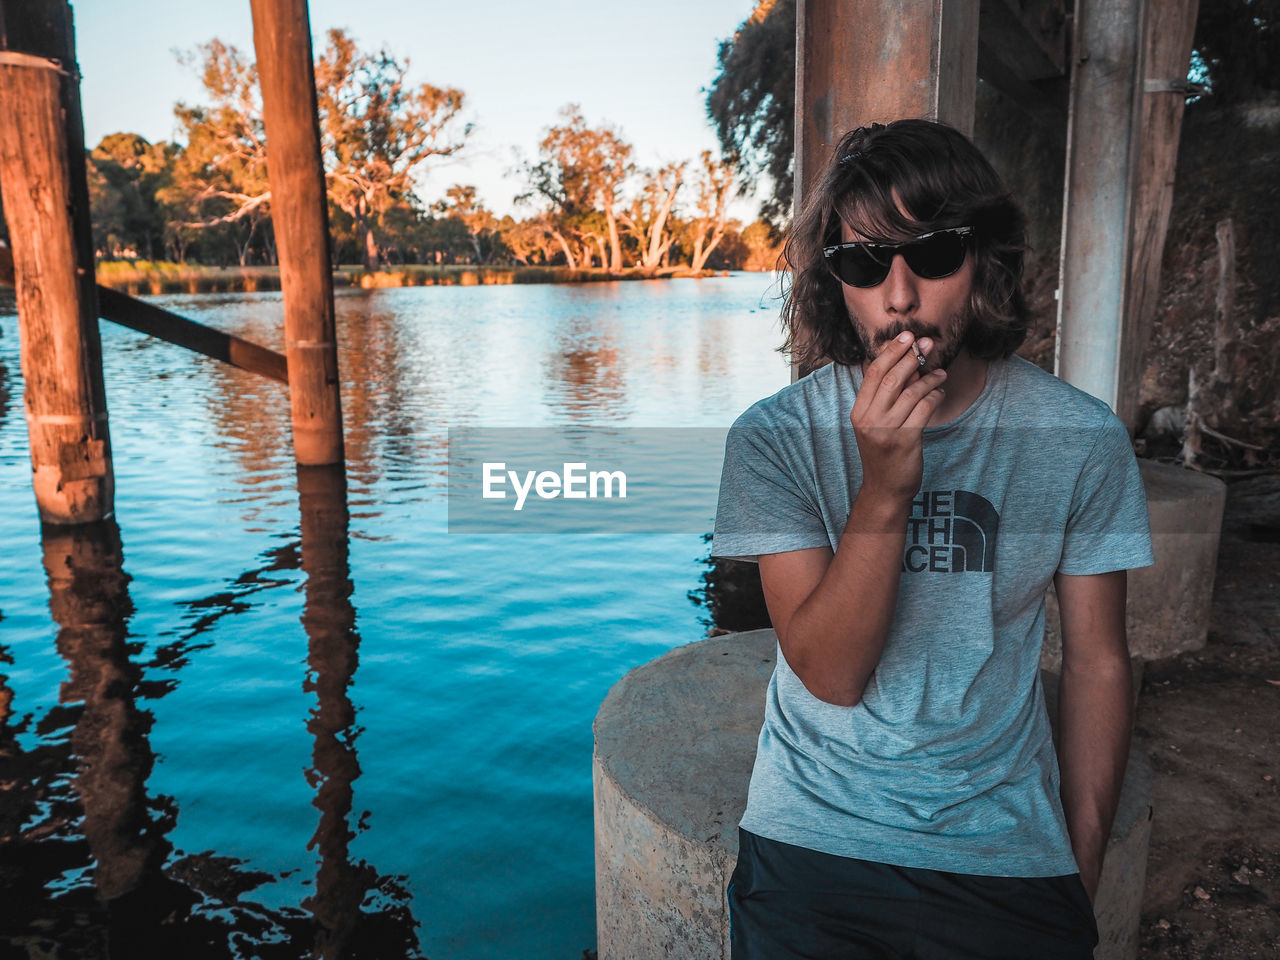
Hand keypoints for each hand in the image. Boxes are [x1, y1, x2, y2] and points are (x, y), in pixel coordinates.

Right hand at [849, 332, 946, 503]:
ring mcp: (887, 431)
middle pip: (892, 378)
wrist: (886, 489)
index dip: (891, 351)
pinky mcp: (906, 440)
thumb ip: (886, 397)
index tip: (907, 336)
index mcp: (858, 412)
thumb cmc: (883, 453)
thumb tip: (908, 365)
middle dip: (912, 357)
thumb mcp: (875, 424)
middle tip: (927, 344)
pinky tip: (939, 391)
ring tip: (940, 372)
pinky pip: (924, 409)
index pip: (873, 373)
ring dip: (929, 378)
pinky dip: (934, 396)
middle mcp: (869, 419)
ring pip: (911, 392)